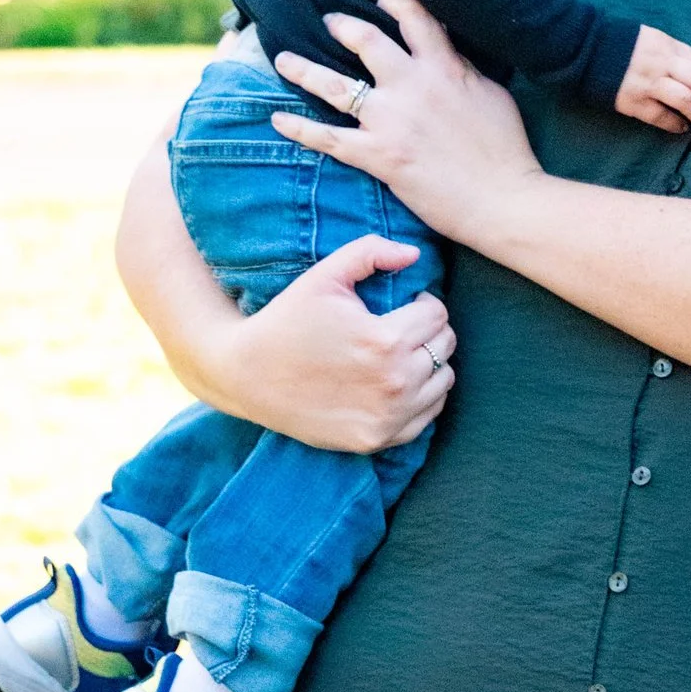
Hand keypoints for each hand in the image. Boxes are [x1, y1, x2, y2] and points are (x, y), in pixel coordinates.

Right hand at [219, 236, 454, 452]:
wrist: (246, 376)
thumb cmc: (286, 320)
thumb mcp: (324, 276)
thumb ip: (371, 252)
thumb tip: (414, 255)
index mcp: (385, 340)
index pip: (437, 314)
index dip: (422, 303)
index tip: (404, 304)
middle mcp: (394, 382)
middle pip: (445, 346)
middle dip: (429, 331)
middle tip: (403, 327)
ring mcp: (388, 416)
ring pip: (443, 381)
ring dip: (429, 363)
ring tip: (400, 353)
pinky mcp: (377, 439)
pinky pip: (427, 415)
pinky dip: (421, 397)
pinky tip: (395, 382)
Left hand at [270, 0, 540, 243]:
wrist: (502, 199)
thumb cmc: (507, 150)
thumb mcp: (494, 96)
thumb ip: (464, 71)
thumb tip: (448, 55)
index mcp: (445, 68)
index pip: (414, 19)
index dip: (394, 3)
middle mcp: (412, 86)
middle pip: (365, 41)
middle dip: (342, 26)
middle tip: (329, 22)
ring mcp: (390, 121)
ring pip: (334, 86)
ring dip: (303, 70)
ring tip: (284, 60)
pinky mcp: (378, 156)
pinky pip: (328, 138)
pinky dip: (299, 129)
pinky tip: (278, 120)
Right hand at [614, 22, 690, 135]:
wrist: (586, 48)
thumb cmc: (620, 44)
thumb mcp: (651, 38)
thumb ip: (672, 53)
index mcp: (667, 45)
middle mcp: (661, 63)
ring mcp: (648, 83)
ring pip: (686, 100)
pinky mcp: (634, 101)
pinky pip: (663, 116)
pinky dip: (677, 124)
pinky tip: (681, 127)